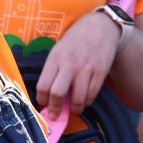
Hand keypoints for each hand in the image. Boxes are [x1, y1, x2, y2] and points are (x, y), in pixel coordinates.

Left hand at [35, 10, 125, 124]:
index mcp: (55, 59)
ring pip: (78, 98)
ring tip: (74, 109)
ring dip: (75, 109)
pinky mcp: (101, 71)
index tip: (44, 105)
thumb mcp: (59, 50)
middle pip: (57, 93)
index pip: (43, 85)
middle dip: (55, 109)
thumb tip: (49, 96)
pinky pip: (93, 94)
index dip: (42, 100)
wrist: (100, 27)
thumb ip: (54, 71)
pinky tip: (85, 100)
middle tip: (55, 116)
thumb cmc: (75, 41)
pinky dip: (88, 101)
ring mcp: (86, 68)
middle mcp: (69, 64)